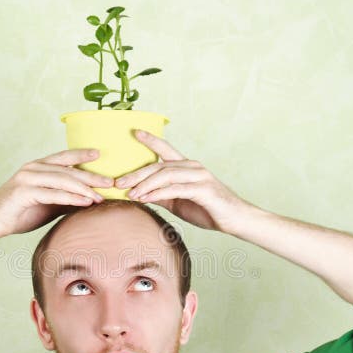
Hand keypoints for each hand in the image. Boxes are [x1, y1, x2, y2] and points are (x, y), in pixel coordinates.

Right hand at [0, 149, 112, 235]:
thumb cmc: (19, 213)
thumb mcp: (46, 203)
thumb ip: (64, 197)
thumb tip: (89, 199)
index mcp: (36, 167)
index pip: (63, 157)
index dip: (81, 155)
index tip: (99, 155)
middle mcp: (32, 168)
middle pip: (67, 169)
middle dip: (91, 176)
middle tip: (110, 181)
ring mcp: (27, 179)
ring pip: (62, 180)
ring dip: (84, 189)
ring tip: (101, 196)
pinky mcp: (24, 192)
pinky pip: (53, 194)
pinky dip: (71, 198)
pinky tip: (85, 202)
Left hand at [115, 130, 252, 232]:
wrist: (234, 220)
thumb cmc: (207, 209)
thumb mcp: (179, 201)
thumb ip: (162, 194)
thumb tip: (140, 194)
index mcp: (187, 167)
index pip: (166, 149)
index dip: (151, 140)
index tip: (134, 132)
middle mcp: (193, 167)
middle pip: (159, 166)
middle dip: (136, 173)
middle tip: (118, 181)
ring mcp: (199, 177)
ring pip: (165, 175)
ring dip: (145, 184)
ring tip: (129, 193)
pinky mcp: (202, 190)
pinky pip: (175, 189)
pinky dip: (158, 193)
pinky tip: (146, 198)